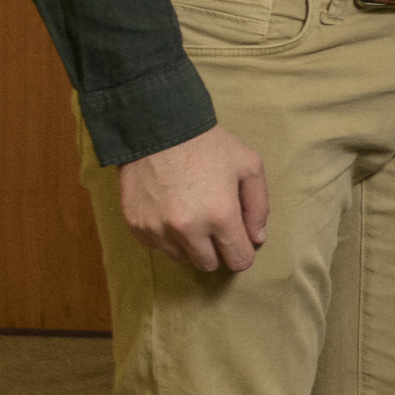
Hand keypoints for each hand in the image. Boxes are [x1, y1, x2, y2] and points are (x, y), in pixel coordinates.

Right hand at [119, 124, 271, 275]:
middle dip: (216, 250)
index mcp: (220, 216)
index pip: (238, 260)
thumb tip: (256, 239)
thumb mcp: (249, 166)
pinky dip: (165, 236)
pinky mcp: (136, 226)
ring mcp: (158, 230)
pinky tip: (169, 211)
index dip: (242, 252)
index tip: (239, 240)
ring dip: (189, 245)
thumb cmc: (208, 146)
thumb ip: (258, 207)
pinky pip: (156, 246)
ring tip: (190, 215)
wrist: (157, 129)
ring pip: (181, 258)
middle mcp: (188, 230)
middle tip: (214, 225)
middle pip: (208, 264)